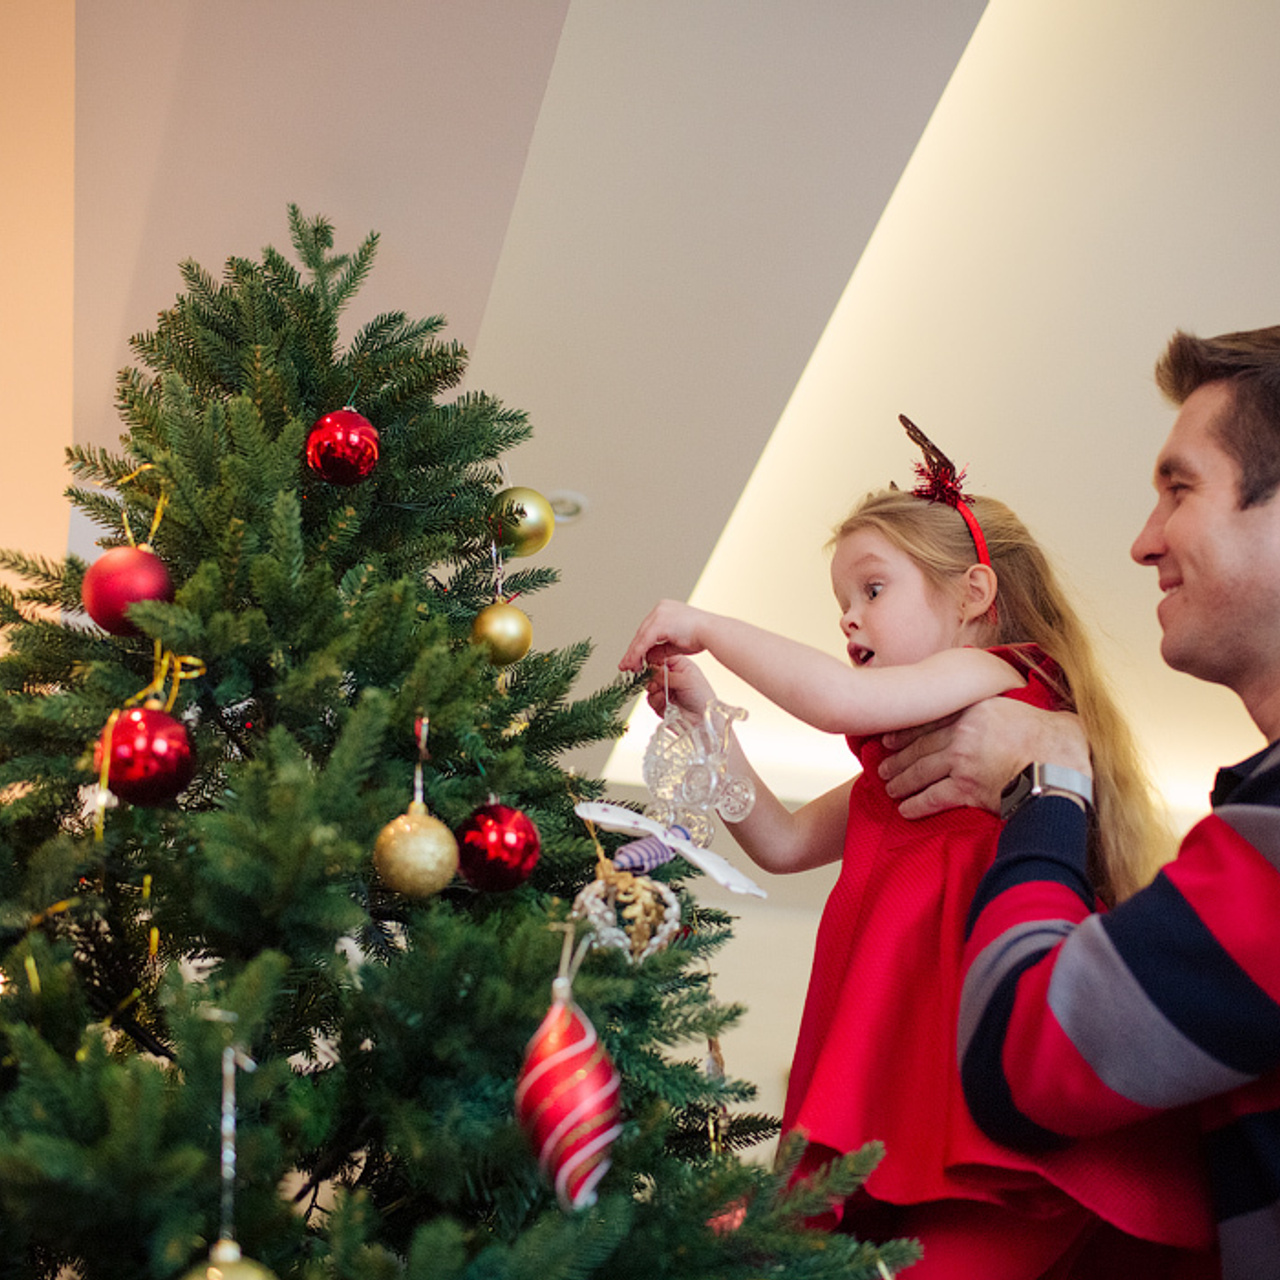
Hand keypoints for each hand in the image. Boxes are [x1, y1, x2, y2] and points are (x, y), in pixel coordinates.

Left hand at [619, 600, 711, 672]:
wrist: (712, 632)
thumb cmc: (701, 636)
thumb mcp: (676, 644)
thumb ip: (661, 649)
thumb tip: (648, 658)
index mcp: (666, 609)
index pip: (648, 630)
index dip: (640, 646)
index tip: (634, 658)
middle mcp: (660, 608)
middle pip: (641, 633)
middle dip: (633, 651)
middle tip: (627, 665)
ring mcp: (659, 613)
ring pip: (640, 637)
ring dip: (633, 654)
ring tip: (628, 667)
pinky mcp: (659, 622)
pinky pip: (644, 641)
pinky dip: (637, 654)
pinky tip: (634, 664)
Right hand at [643, 654, 715, 718]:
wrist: (702, 718)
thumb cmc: (702, 697)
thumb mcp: (686, 680)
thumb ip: (667, 674)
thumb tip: (652, 670)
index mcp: (680, 665)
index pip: (662, 657)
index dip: (654, 661)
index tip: (651, 666)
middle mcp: (671, 676)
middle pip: (652, 671)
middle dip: (652, 677)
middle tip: (656, 682)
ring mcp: (665, 689)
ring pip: (649, 685)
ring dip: (653, 689)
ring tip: (661, 692)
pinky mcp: (661, 701)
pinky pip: (650, 698)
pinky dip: (654, 699)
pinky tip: (663, 700)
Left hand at [878, 700, 1088, 820]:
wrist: (1061, 766)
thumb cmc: (1054, 738)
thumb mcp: (1026, 707)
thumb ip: (1005, 708)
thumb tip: (1014, 705)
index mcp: (974, 711)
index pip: (930, 720)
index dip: (905, 731)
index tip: (890, 738)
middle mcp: (962, 734)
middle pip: (919, 747)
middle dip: (898, 759)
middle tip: (883, 766)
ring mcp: (962, 761)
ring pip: (920, 772)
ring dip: (902, 782)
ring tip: (890, 788)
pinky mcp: (967, 789)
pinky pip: (933, 798)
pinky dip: (916, 805)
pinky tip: (906, 811)